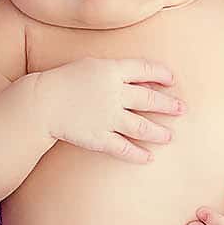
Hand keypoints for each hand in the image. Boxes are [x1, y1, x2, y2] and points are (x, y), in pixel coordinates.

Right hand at [40, 57, 183, 162]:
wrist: (41, 103)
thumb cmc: (63, 80)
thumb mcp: (89, 66)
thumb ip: (114, 71)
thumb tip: (138, 78)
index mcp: (111, 71)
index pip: (144, 68)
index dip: (160, 73)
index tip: (172, 79)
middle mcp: (114, 94)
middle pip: (149, 98)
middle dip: (168, 105)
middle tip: (182, 109)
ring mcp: (108, 117)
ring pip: (141, 126)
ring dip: (158, 132)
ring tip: (169, 137)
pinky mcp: (99, 137)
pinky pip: (123, 147)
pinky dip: (137, 154)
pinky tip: (148, 158)